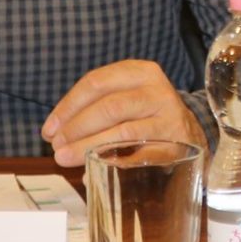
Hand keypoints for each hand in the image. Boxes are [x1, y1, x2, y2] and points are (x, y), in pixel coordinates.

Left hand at [42, 59, 205, 165]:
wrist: (190, 133)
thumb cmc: (146, 115)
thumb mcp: (126, 98)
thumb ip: (95, 109)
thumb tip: (56, 136)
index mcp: (140, 72)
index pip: (97, 83)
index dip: (68, 106)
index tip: (49, 129)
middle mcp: (157, 91)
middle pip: (109, 106)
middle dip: (77, 128)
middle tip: (56, 147)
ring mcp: (169, 118)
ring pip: (123, 131)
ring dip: (89, 146)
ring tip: (66, 158)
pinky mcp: (176, 145)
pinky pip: (140, 156)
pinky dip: (115, 163)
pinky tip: (96, 169)